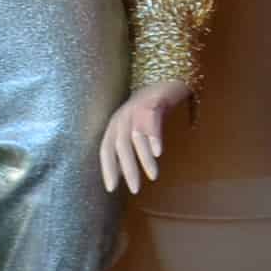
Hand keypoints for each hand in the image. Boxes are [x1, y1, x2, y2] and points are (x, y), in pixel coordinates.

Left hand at [98, 81, 193, 195]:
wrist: (165, 81)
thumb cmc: (149, 110)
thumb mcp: (134, 128)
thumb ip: (127, 146)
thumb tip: (122, 173)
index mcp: (115, 125)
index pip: (106, 149)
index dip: (108, 168)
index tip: (111, 188)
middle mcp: (122, 117)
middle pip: (121, 146)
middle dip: (127, 169)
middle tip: (135, 189)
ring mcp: (137, 109)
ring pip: (136, 138)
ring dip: (144, 158)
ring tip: (153, 176)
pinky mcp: (153, 103)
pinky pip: (151, 122)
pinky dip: (153, 137)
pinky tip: (158, 152)